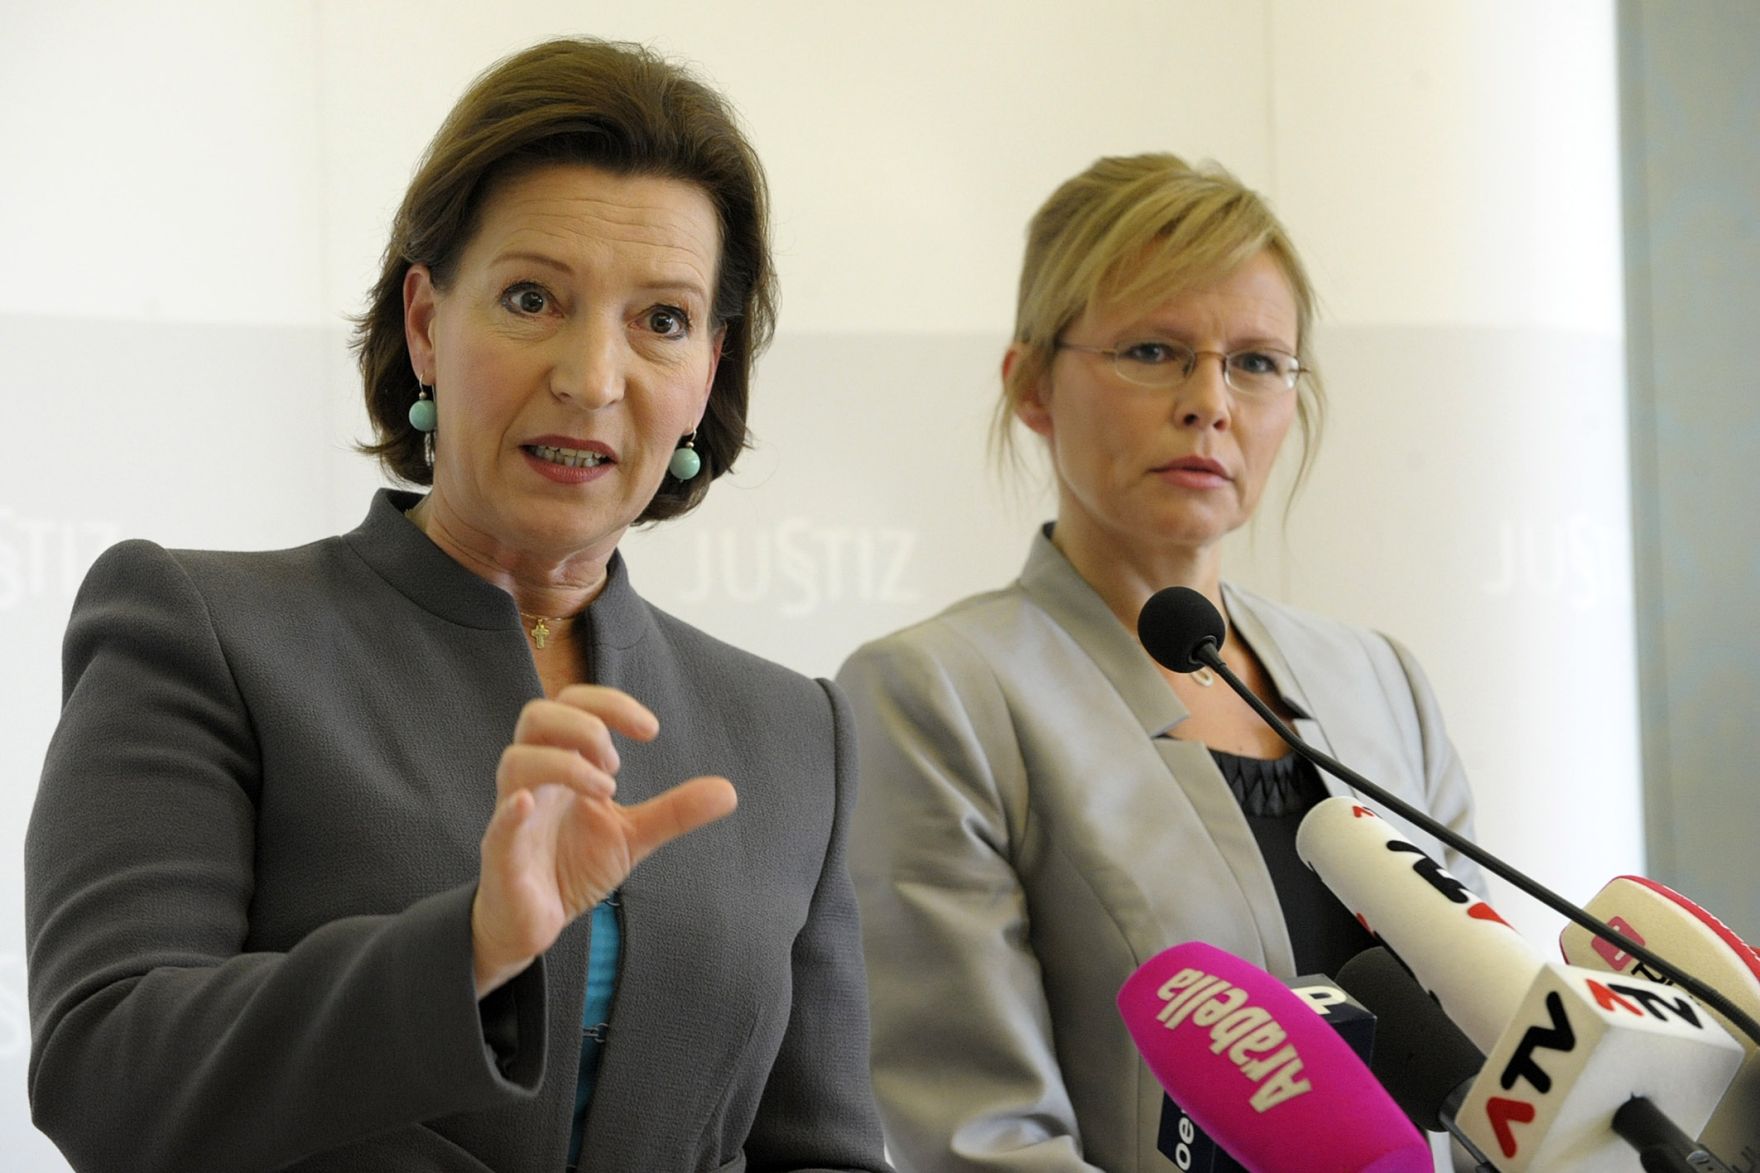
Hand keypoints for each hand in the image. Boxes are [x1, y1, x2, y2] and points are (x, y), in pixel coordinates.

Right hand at [470, 684, 736, 996]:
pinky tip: (528, 804)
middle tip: (618, 762)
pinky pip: (498, 824)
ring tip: (608, 790)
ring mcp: (513, 814)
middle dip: (584, 725)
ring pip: (516, 761)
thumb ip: (675, 812)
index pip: (573, 706)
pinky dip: (511, 810)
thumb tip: (730, 790)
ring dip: (565, 763)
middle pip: (536, 716)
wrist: (533, 923)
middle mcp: (534, 780)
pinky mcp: (502, 855)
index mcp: (563, 766)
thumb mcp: (632, 837)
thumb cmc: (572, 868)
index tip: (650, 730)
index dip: (610, 704)